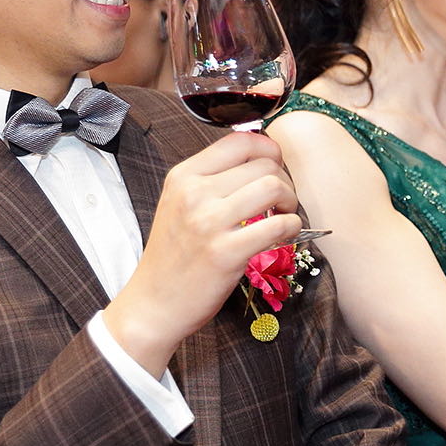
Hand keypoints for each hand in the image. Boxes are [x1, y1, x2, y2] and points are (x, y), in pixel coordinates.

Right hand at [104, 130, 302, 372]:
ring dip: (290, 202)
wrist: (153, 304)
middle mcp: (194, 193)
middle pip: (263, 164)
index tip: (276, 166)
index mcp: (183, 176)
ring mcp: (209, 222)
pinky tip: (284, 236)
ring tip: (283, 217)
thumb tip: (260, 160)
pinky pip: (278, 225)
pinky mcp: (226, 252)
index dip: (268, 149)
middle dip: (284, 180)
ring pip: (273, 187)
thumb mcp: (179, 204)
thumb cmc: (174, 256)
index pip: (239, 141)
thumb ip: (212, 180)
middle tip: (281, 202)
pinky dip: (292, 227)